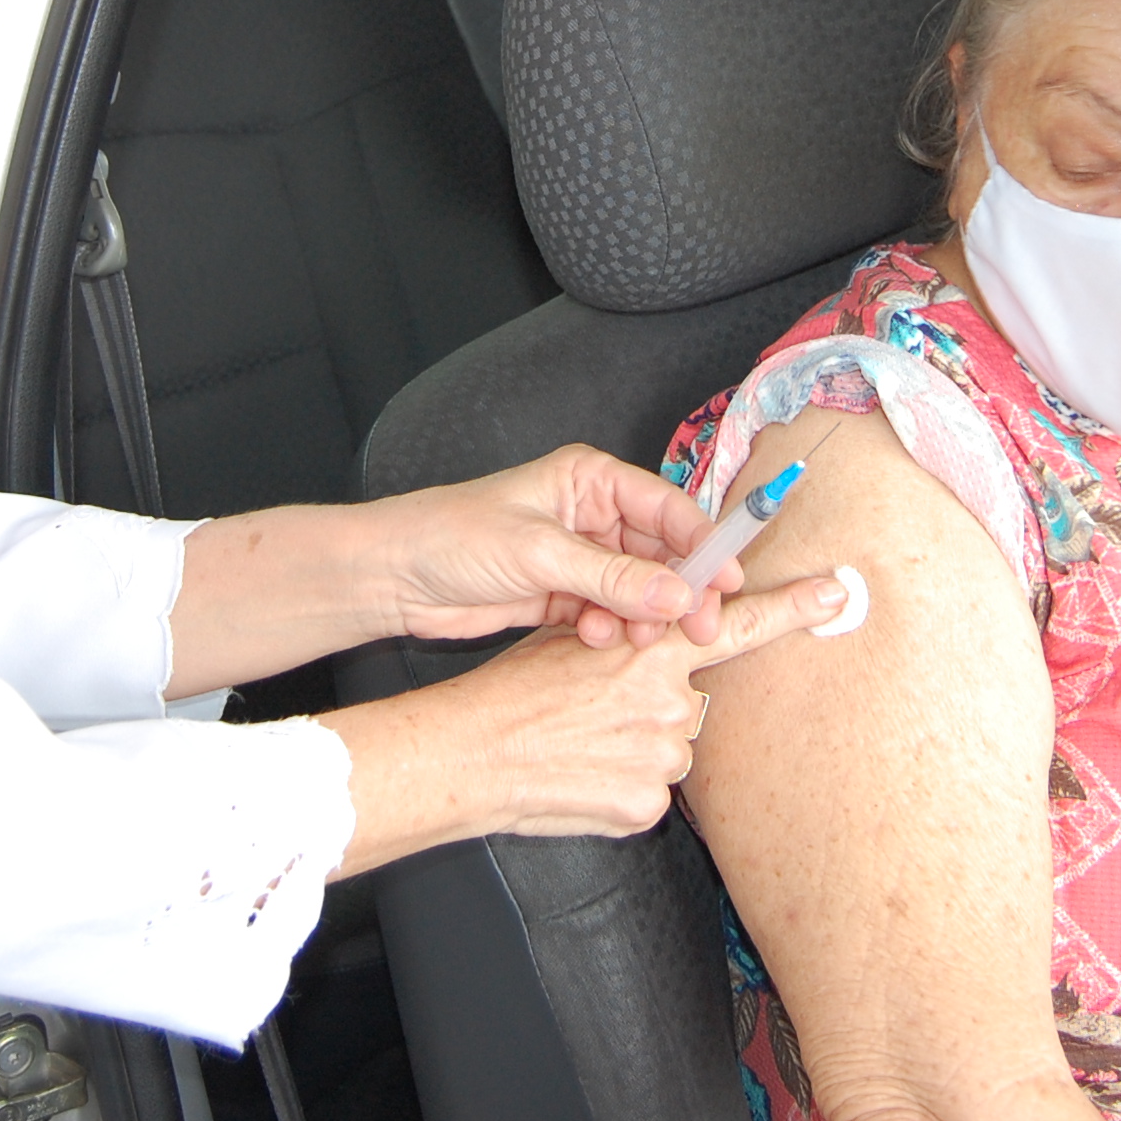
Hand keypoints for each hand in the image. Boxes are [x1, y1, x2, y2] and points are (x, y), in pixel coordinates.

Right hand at [321, 571, 851, 874]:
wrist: (471, 755)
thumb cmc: (512, 693)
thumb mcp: (576, 641)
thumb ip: (635, 640)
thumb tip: (663, 648)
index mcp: (654, 651)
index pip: (739, 626)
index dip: (792, 609)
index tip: (836, 594)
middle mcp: (671, 703)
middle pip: (691, 703)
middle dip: (655, 707)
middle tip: (598, 713)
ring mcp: (664, 758)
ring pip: (671, 749)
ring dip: (637, 749)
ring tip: (582, 748)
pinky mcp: (648, 806)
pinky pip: (652, 793)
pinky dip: (623, 786)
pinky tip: (584, 778)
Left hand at [372, 443, 741, 650]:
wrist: (393, 576)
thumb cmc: (452, 537)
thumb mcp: (539, 553)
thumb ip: (612, 578)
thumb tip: (679, 595)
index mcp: (590, 480)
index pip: (666, 508)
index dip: (702, 545)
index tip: (726, 584)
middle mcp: (590, 515)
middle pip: (660, 553)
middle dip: (677, 591)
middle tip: (695, 628)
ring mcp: (577, 557)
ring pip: (637, 589)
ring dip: (642, 616)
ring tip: (634, 640)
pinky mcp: (561, 595)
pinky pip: (607, 613)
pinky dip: (610, 629)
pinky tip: (592, 639)